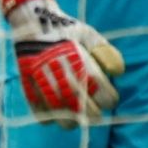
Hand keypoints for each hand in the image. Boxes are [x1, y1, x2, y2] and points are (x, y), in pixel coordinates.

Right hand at [0, 0, 123, 124]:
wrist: (31, 25)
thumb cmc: (65, 31)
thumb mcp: (91, 35)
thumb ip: (108, 53)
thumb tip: (117, 73)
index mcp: (84, 68)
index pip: (108, 99)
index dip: (110, 98)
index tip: (106, 93)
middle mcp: (67, 82)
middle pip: (91, 115)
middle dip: (95, 111)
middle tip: (91, 104)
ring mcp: (47, 91)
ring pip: (68, 123)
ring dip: (74, 119)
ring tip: (74, 110)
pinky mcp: (30, 94)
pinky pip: (45, 119)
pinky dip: (52, 117)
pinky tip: (55, 107)